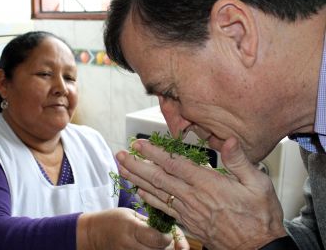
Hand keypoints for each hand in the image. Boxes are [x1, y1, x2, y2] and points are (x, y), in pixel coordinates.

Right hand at [77, 208, 188, 249]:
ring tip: (156, 244)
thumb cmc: (113, 220)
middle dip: (168, 246)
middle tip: (164, 239)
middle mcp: (130, 246)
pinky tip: (150, 248)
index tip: (167, 232)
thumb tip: (173, 231)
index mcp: (132, 229)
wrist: (92, 234)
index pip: (160, 239)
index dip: (169, 237)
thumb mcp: (131, 214)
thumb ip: (151, 223)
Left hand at [116, 137, 286, 249]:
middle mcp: (193, 197)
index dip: (154, 154)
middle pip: (158, 179)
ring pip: (157, 193)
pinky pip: (164, 208)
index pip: (175, 165)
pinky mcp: (189, 222)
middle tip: (120, 155)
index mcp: (208, 184)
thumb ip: (239, 160)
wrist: (258, 248)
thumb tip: (228, 140)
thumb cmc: (260, 216)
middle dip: (137, 165)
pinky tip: (140, 193)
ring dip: (137, 180)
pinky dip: (150, 199)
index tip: (139, 144)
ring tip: (123, 169)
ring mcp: (189, 211)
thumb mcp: (258, 184)